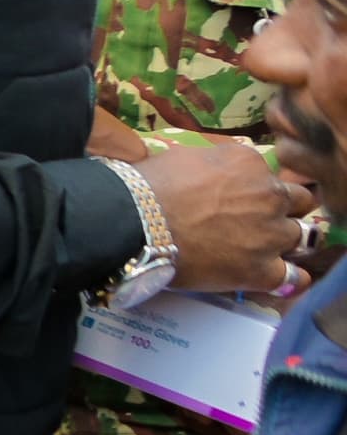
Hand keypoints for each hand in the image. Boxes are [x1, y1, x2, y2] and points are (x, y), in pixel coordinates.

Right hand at [136, 139, 304, 293]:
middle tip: (258, 222)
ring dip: (286, 242)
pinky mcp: (262, 270)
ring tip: (263, 250)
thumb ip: (216, 162)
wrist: (132, 223)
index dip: (257, 189)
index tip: (240, 200)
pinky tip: (280, 276)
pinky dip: (291, 277)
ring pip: (302, 237)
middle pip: (299, 202)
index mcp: (250, 163)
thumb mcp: (185, 156)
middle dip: (283, 210)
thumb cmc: (148, 187)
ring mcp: (270, 234)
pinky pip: (294, 276)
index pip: (270, 175)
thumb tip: (221, 170)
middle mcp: (270, 195)